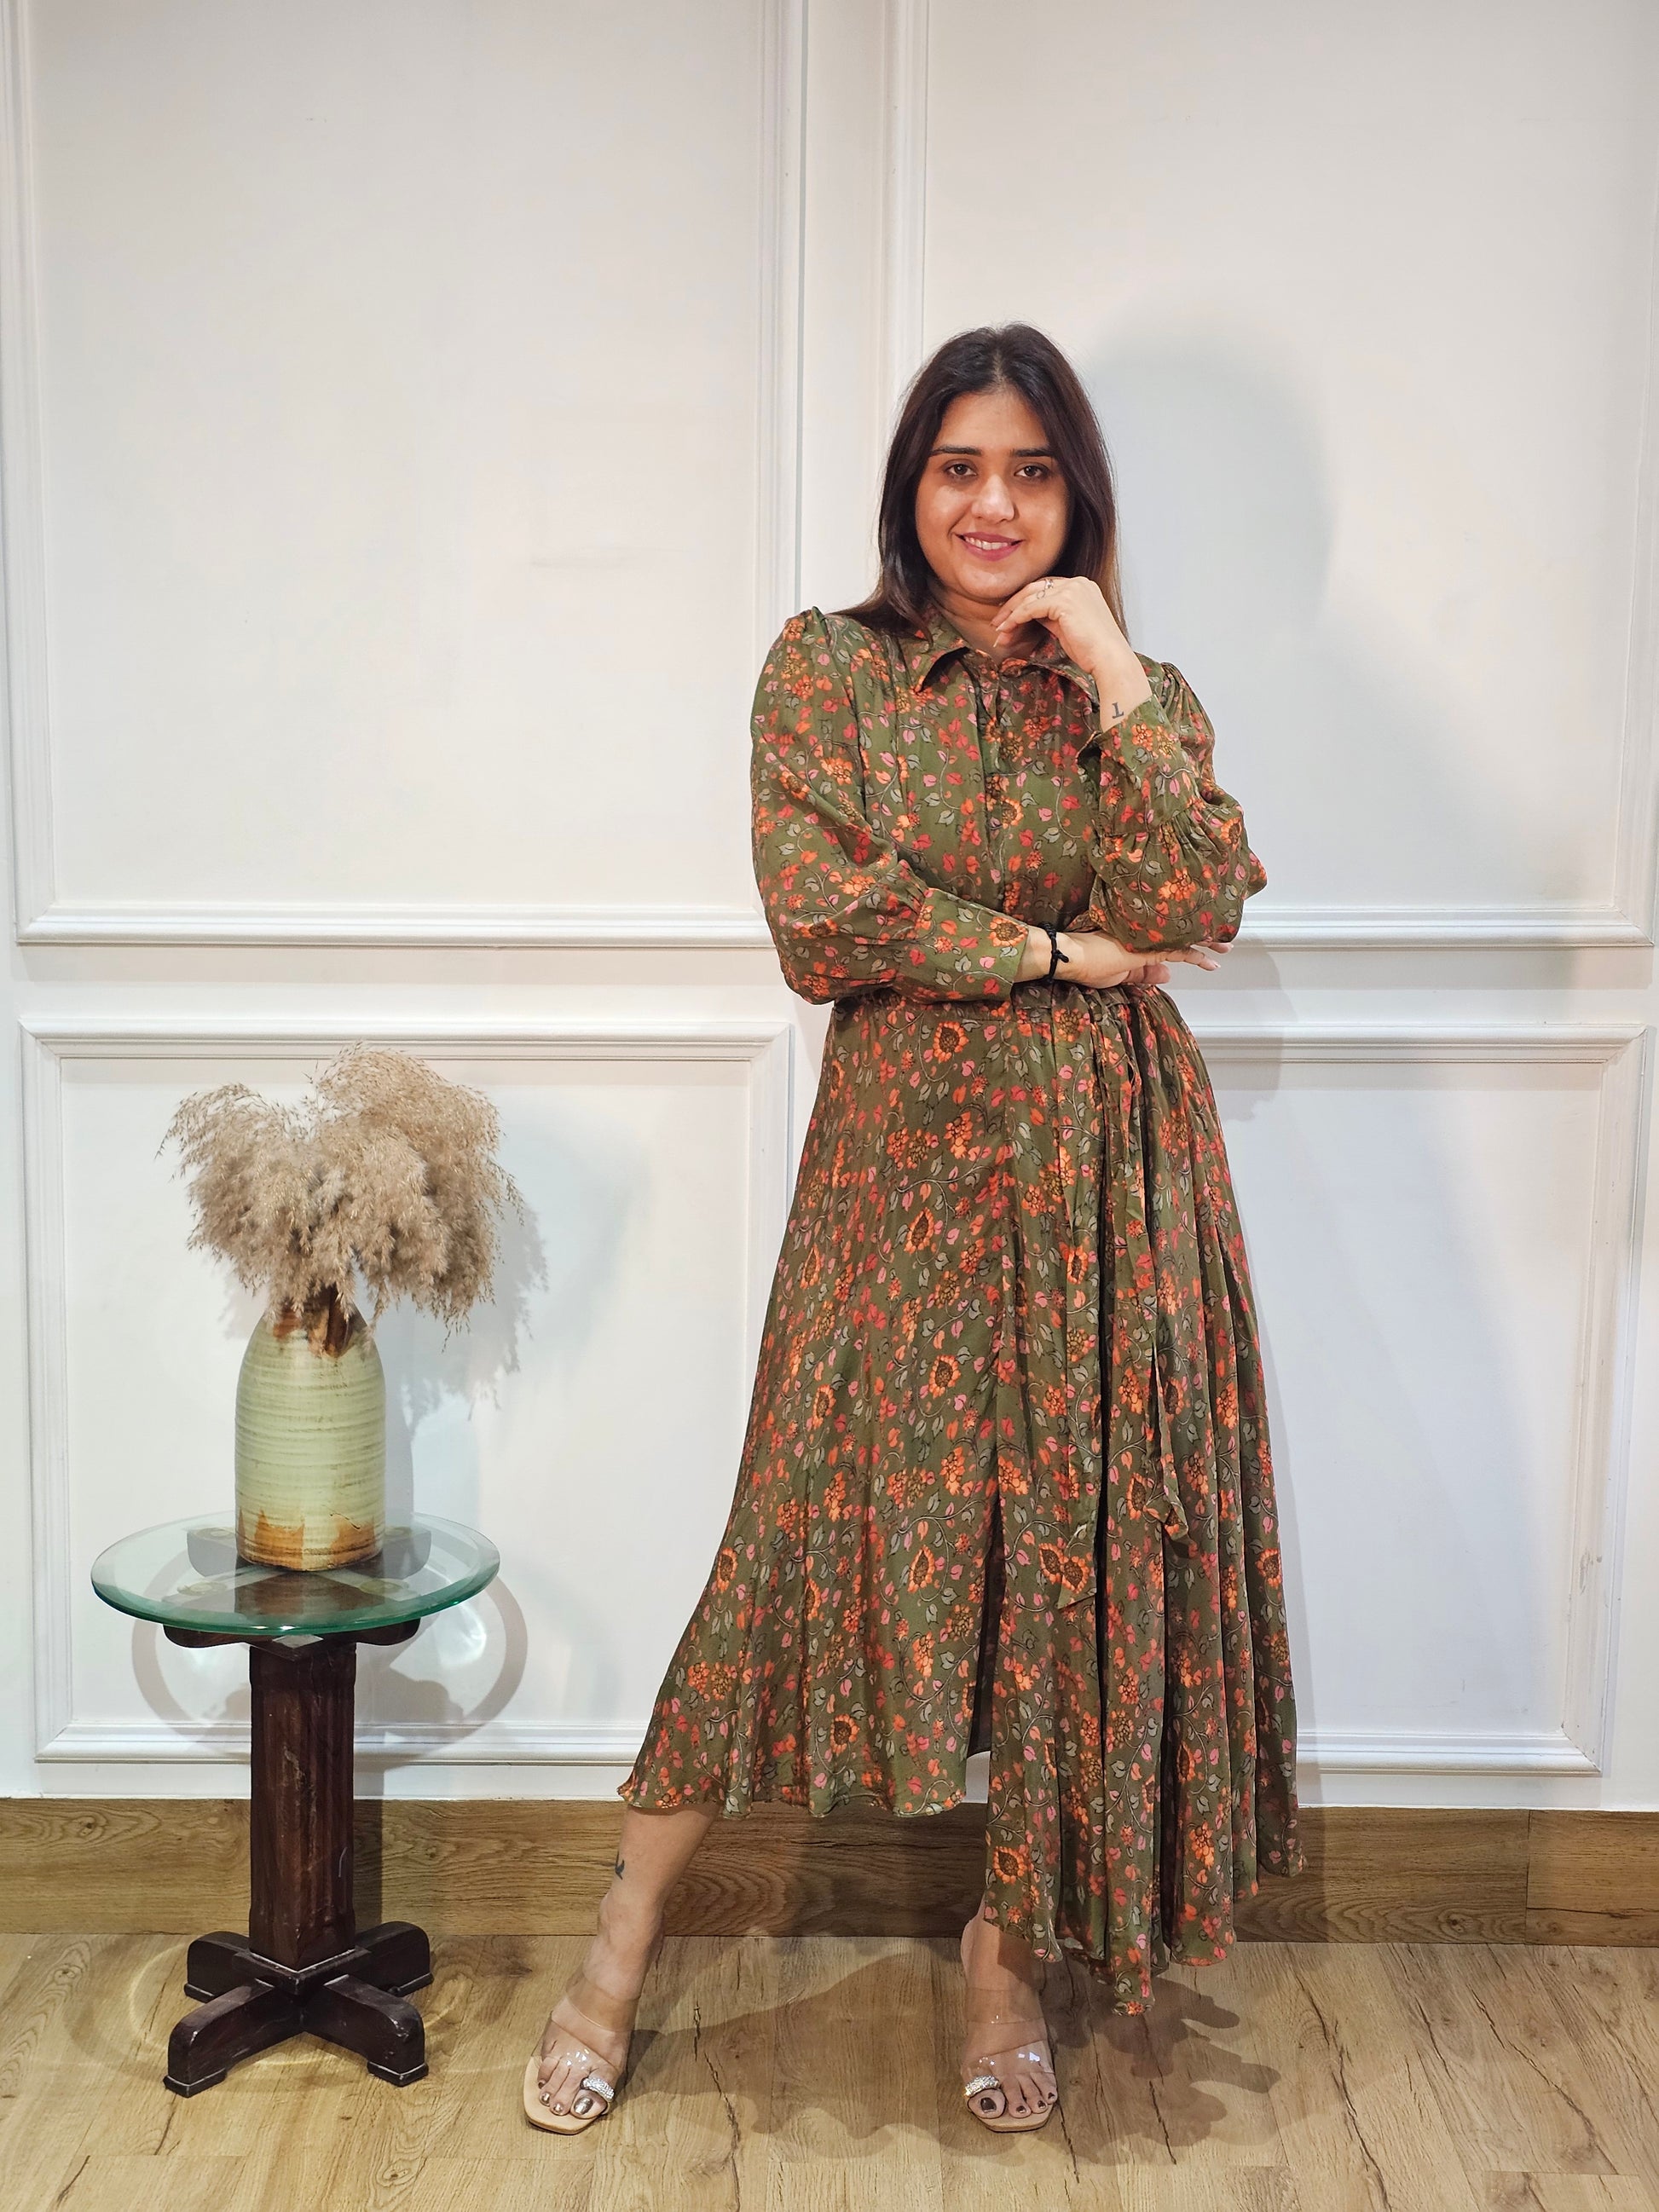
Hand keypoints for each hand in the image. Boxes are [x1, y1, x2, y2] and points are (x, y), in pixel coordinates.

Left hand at [991, 574, 1150, 715]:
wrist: (1109, 659)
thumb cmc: (1093, 651)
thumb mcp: (1068, 628)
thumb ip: (1051, 616)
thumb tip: (1027, 617)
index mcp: (1082, 587)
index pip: (1045, 588)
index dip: (1024, 601)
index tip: (1008, 616)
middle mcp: (1077, 583)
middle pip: (1035, 588)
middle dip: (1012, 605)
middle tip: (997, 622)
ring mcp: (1072, 589)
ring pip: (1030, 596)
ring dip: (1010, 613)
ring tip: (999, 630)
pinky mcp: (1064, 601)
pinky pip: (1031, 607)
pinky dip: (1016, 618)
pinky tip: (1007, 629)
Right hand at [1049, 923, 1224, 990]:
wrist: (1067, 954)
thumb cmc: (1086, 962)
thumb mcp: (1120, 973)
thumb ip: (1145, 974)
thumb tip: (1169, 975)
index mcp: (1139, 936)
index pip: (1170, 938)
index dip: (1190, 940)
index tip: (1206, 938)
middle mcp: (1145, 933)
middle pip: (1180, 933)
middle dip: (1204, 935)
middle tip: (1225, 938)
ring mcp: (1145, 939)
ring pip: (1182, 939)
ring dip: (1205, 944)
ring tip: (1225, 946)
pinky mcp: (1143, 949)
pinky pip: (1176, 953)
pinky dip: (1195, 957)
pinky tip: (1210, 962)